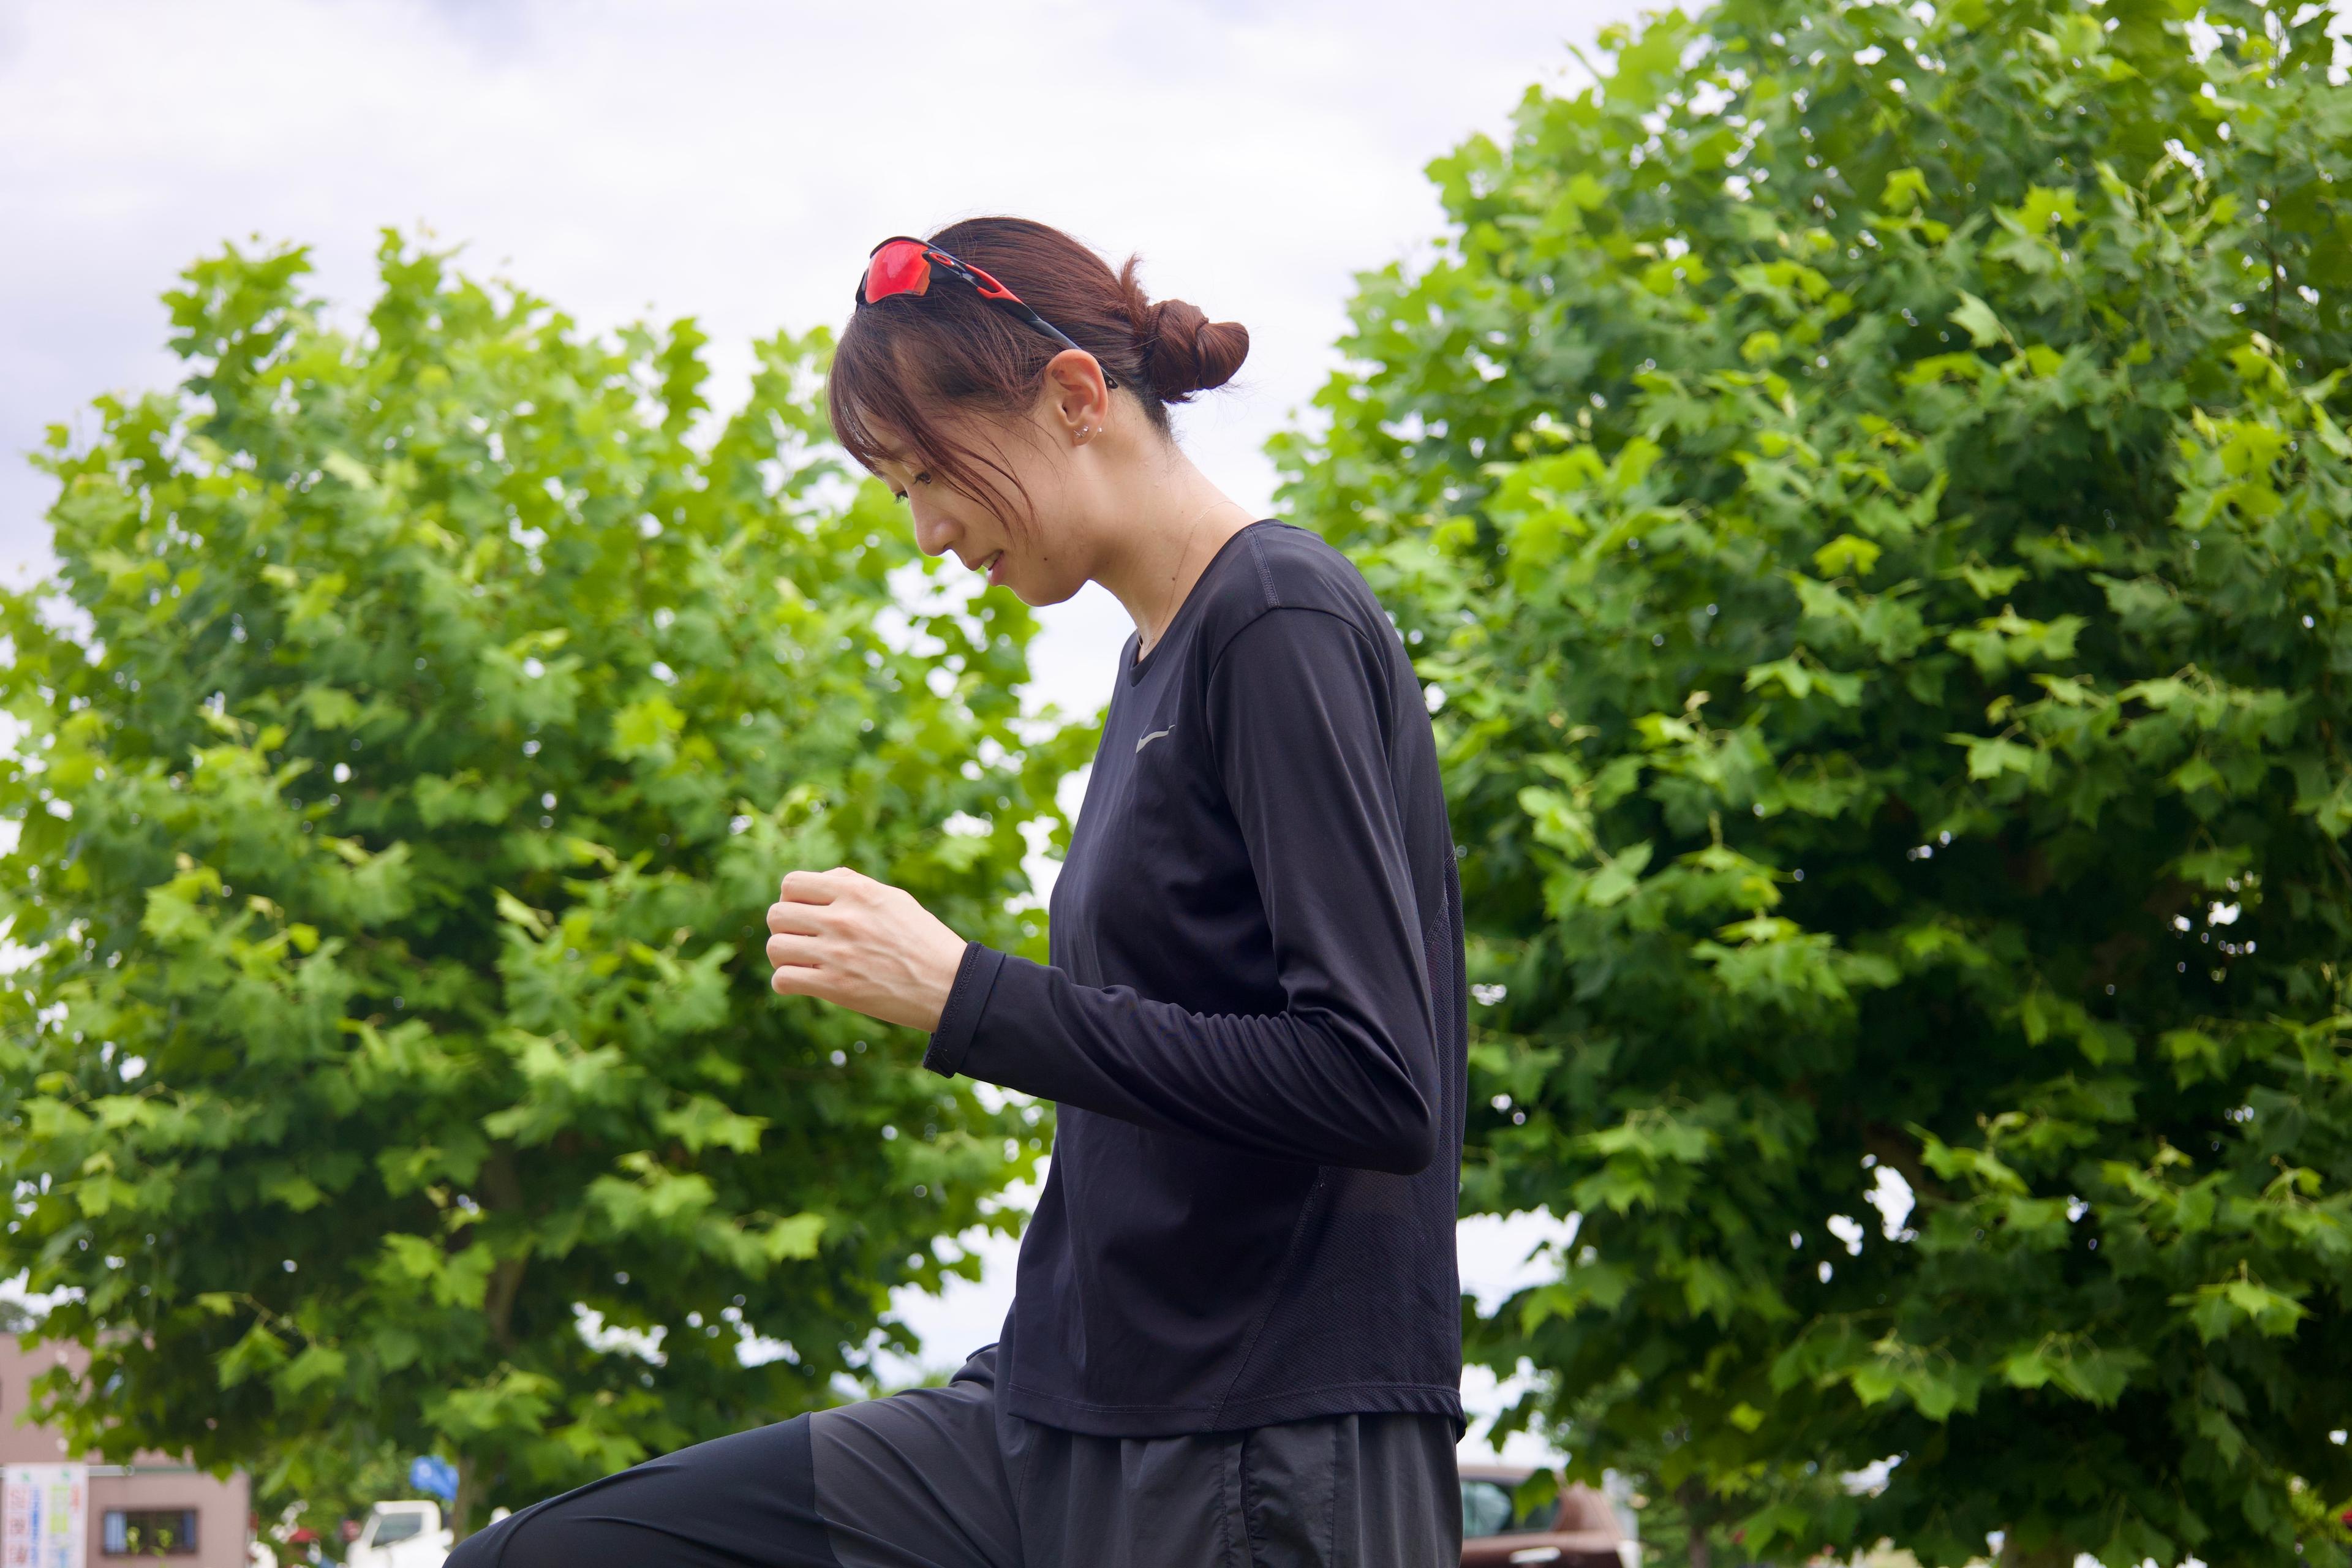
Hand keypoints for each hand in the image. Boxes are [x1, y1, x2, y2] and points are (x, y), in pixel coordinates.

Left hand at [765, 867, 968, 1031]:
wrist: (949, 984)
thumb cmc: (924, 940)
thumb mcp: (893, 899)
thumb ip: (853, 885)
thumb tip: (819, 882)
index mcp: (856, 892)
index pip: (791, 884)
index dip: (791, 899)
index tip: (804, 913)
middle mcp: (842, 918)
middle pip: (776, 915)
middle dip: (785, 927)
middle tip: (803, 939)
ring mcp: (837, 953)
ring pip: (775, 947)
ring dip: (783, 955)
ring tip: (801, 960)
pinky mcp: (836, 987)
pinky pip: (783, 980)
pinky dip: (786, 982)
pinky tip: (801, 982)